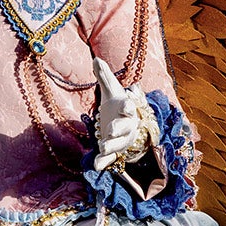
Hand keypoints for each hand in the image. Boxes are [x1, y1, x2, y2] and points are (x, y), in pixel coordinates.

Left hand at [91, 56, 147, 170]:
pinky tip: (96, 166)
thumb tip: (96, 59)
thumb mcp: (111, 91)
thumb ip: (104, 77)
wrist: (126, 125)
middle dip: (119, 129)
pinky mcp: (115, 151)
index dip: (129, 106)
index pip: (130, 106)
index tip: (127, 104)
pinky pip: (111, 158)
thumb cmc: (118, 106)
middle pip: (125, 127)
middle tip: (111, 130)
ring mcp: (122, 139)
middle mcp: (127, 125)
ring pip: (119, 144)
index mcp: (127, 109)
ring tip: (102, 147)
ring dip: (111, 146)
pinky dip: (104, 162)